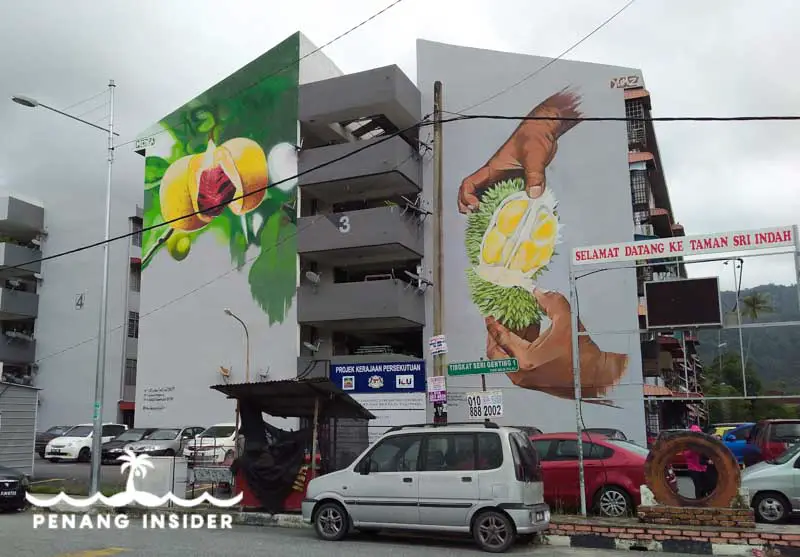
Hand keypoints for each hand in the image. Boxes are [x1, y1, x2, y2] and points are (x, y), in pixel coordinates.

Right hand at [458, 89, 581, 212]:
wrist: (544, 130)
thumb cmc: (534, 136)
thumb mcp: (533, 156)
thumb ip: (534, 175)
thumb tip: (533, 193)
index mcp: (493, 168)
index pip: (470, 183)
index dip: (466, 196)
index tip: (474, 206)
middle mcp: (497, 176)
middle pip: (476, 194)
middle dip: (472, 208)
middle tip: (477, 219)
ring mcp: (506, 180)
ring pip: (491, 198)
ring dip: (489, 210)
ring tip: (491, 222)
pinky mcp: (517, 182)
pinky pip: (508, 197)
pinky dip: (507, 208)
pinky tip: (513, 215)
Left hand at [484, 288, 627, 399]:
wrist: (597, 377)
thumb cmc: (581, 354)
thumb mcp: (567, 320)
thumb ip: (551, 302)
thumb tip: (538, 293)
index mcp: (525, 359)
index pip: (501, 339)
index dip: (493, 324)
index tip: (489, 314)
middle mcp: (521, 373)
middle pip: (495, 353)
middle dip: (495, 335)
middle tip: (499, 321)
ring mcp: (525, 380)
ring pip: (505, 359)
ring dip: (508, 342)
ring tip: (518, 324)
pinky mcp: (532, 382)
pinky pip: (516, 364)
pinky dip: (517, 350)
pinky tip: (530, 335)